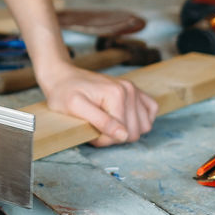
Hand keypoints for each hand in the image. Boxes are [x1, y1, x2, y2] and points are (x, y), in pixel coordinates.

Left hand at [39, 62, 158, 146]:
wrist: (63, 76)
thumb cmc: (64, 93)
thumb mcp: (75, 108)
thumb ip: (101, 121)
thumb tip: (123, 135)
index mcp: (116, 94)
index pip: (121, 134)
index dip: (103, 139)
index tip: (88, 130)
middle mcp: (129, 90)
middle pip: (134, 133)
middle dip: (113, 136)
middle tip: (95, 127)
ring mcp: (134, 89)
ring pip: (144, 126)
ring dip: (126, 130)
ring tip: (107, 123)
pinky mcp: (136, 91)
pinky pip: (151, 111)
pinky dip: (140, 120)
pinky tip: (123, 119)